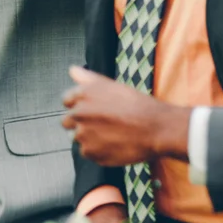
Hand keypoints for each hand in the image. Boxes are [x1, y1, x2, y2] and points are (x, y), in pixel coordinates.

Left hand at [62, 67, 188, 166]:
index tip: (95, 109)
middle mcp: (78, 114)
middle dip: (81, 122)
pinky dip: (97, 150)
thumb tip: (71, 69)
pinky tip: (114, 144)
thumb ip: (87, 78)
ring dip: (89, 137)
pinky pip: (88, 153)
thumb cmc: (137, 104)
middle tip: (103, 124)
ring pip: (78, 138)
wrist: (156, 128)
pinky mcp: (90, 153)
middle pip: (67, 121)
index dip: (80, 105)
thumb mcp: (112, 85)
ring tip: (111, 134)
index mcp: (82, 94)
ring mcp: (82, 135)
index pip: (66, 101)